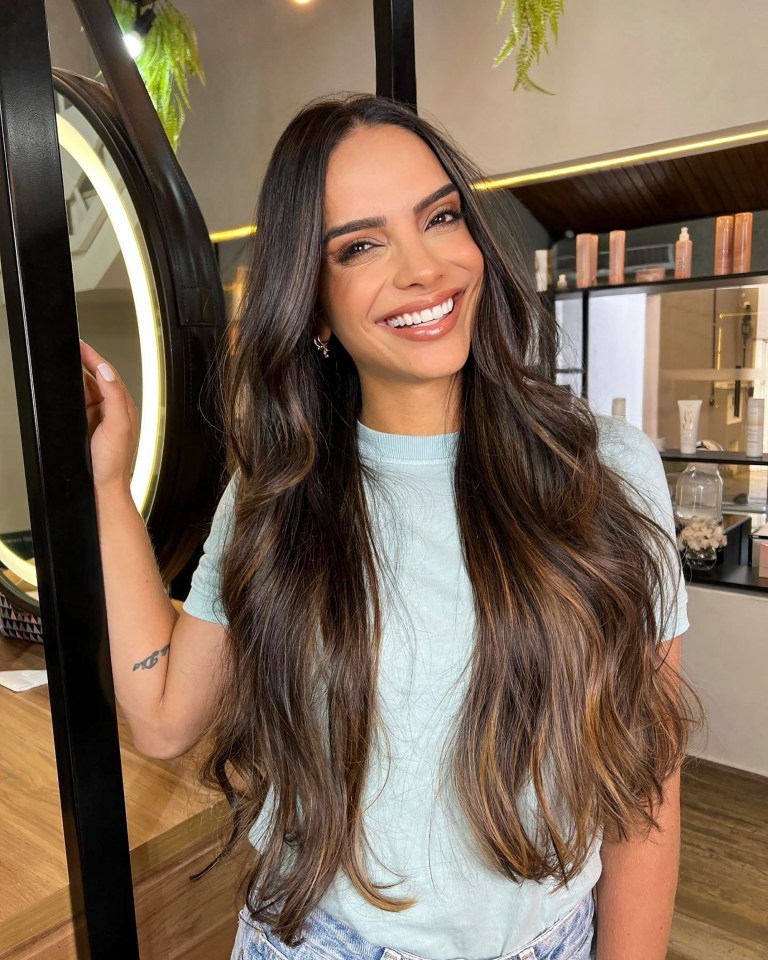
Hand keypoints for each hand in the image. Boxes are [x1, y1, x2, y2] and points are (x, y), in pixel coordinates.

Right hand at [79, 339, 138, 490]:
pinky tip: (64, 390)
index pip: (109, 374)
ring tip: (66, 365)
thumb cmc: (114, 462)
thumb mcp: (118, 425)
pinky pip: (78, 403)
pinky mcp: (87, 425)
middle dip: (84, 363)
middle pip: (97, 378)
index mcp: (124, 406)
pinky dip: (71, 394)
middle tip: (70, 349)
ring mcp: (99, 417)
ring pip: (86, 389)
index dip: (94, 358)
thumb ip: (115, 396)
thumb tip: (105, 371)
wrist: (102, 486)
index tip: (81, 345)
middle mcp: (113, 409)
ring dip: (76, 377)